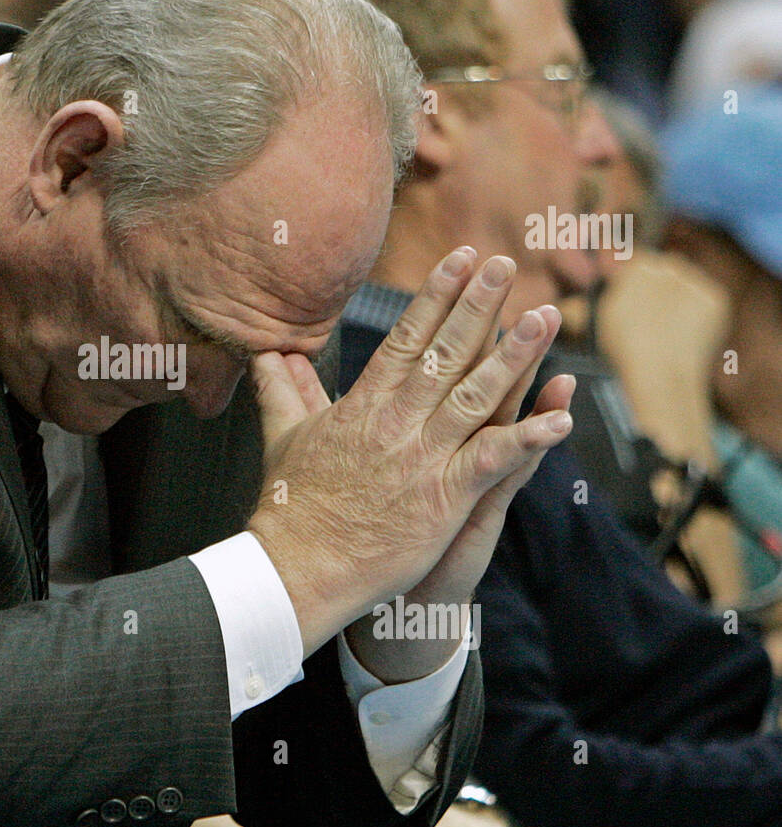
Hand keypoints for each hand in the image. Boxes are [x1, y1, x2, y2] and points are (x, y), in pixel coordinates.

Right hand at [247, 249, 573, 656]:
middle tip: (506, 265)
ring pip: (475, 395)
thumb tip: (267, 355)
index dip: (436, 297)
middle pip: (445, 353)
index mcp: (363, 405)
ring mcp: (422, 458)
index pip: (405, 338)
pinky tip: (560, 418)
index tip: (460, 261)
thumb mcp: (283, 436)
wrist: (297, 565)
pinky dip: (526, 440)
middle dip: (478, 306)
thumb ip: (282, 390)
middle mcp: (396, 422)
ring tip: (544, 319)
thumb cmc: (290, 507)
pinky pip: (492, 461)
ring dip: (514, 356)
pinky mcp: (442, 497)